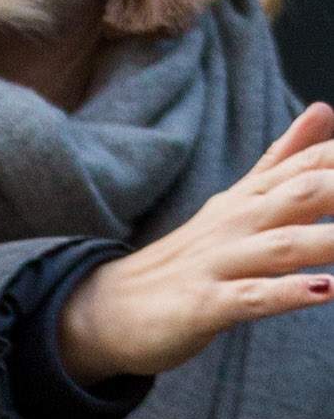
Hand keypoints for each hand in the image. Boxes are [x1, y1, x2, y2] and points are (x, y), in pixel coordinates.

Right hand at [56, 102, 333, 381]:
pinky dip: (289, 293)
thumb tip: (324, 110)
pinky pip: (251, 298)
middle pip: (304, 195)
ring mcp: (218, 263)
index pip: (310, 164)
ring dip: (331, 242)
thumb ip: (283, 160)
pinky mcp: (203, 306)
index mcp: (249, 198)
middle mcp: (236, 223)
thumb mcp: (236, 203)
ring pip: (284, 246)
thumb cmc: (185, 259)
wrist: (106, 309)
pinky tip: (326, 291)